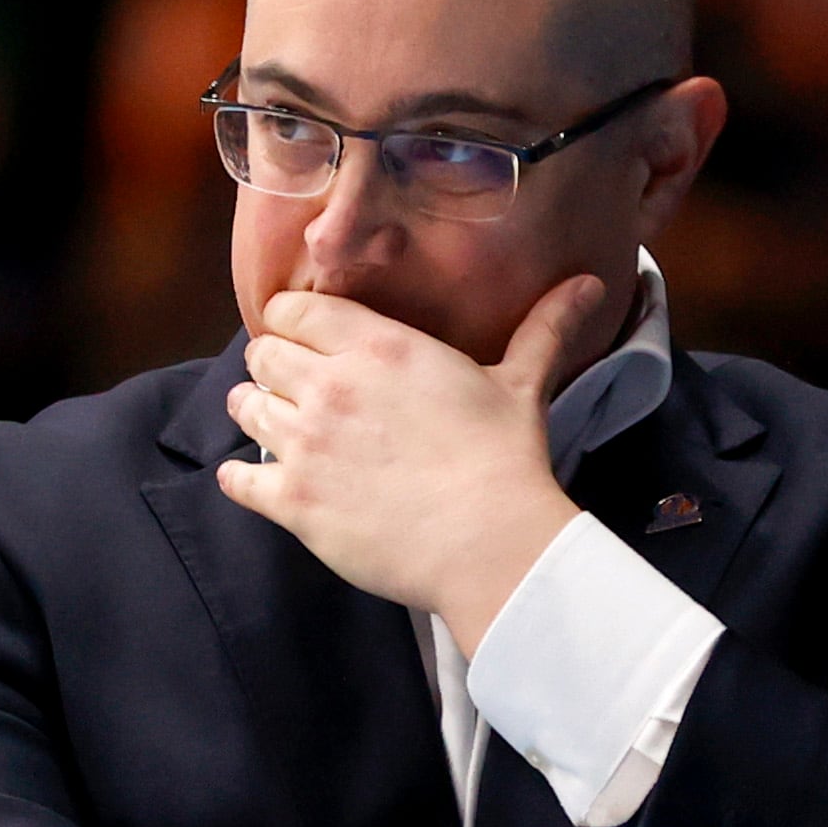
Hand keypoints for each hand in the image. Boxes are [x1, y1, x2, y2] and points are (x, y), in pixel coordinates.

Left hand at [215, 276, 610, 652]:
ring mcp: (305, 445)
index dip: (293, 321)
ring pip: (244, 408)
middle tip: (291, 385)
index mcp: (377, 346)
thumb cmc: (505, 459)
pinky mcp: (294, 502)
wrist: (489, 542)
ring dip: (254, 413)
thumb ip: (542, 328)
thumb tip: (590, 284)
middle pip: (262, 355)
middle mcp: (330, 387)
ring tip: (272, 425)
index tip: (304, 337)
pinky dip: (238, 478)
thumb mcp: (520, 383)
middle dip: (272, 367)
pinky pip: (237, 479)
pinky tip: (249, 478)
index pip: (294, 310)